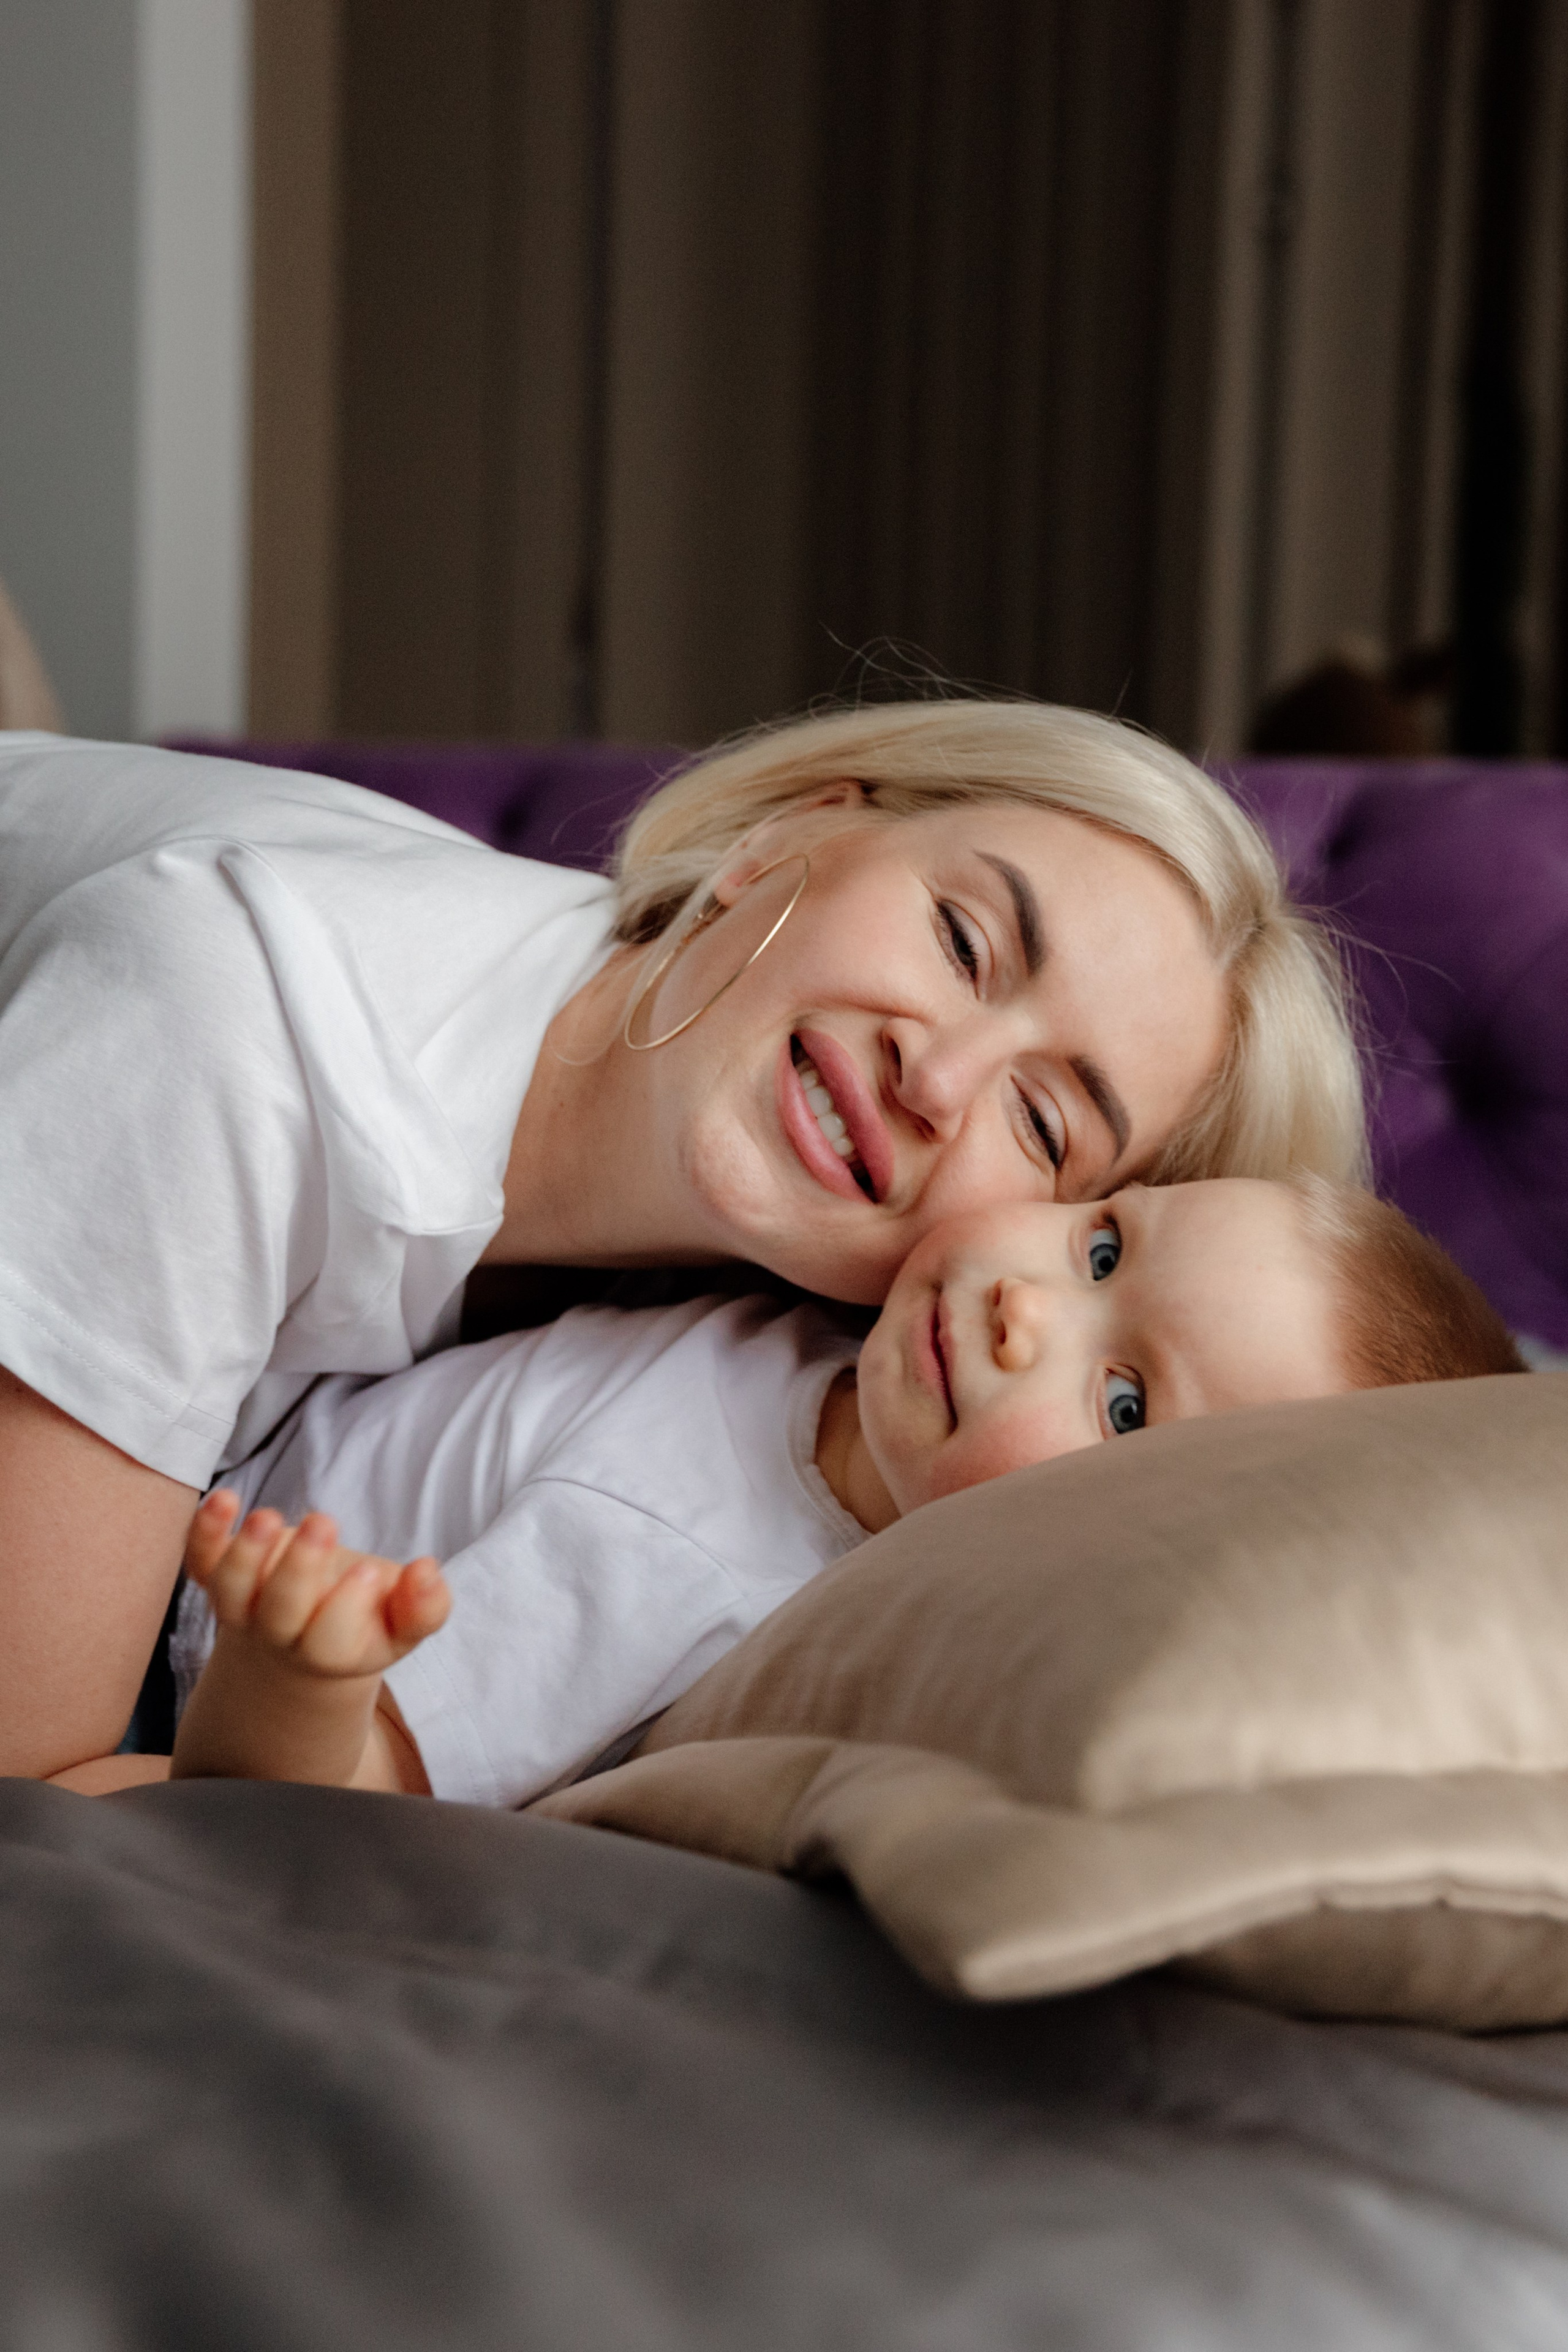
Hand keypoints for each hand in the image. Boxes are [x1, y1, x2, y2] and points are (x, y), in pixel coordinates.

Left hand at [185, 1491, 449, 1680]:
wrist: (310, 1631)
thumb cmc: (370, 1618)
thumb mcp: (406, 1621)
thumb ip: (425, 1606)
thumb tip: (428, 1572)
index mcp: (333, 1652)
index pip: (330, 1641)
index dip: (346, 1608)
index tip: (369, 1572)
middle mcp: (282, 1637)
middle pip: (278, 1615)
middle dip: (297, 1568)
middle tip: (322, 1522)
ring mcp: (245, 1609)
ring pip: (231, 1592)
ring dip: (244, 1553)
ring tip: (267, 1516)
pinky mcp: (222, 1579)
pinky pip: (201, 1563)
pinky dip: (204, 1533)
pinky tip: (223, 1499)